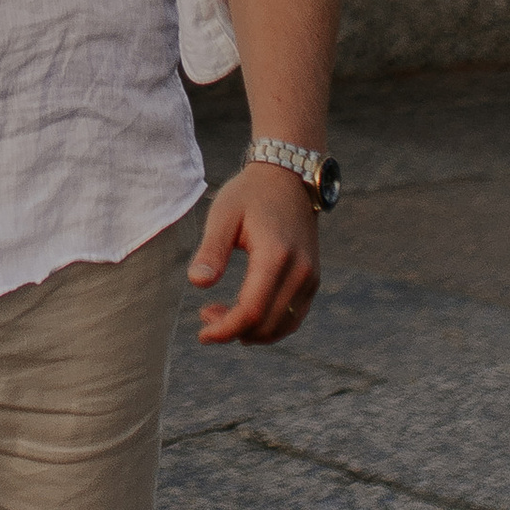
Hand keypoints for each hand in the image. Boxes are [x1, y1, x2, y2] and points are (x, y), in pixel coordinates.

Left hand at [186, 165, 321, 344]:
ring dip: (251, 332)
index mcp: (276, 255)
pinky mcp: (312, 280)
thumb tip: (197, 284)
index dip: (225, 329)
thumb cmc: (250, 193)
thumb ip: (212, 250)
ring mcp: (310, 277)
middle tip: (206, 314)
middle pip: (267, 324)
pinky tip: (245, 314)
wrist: (289, 176)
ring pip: (282, 327)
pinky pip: (294, 317)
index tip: (202, 334)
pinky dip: (269, 326)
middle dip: (233, 330)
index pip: (252, 311)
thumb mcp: (224, 214)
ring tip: (222, 314)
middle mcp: (300, 271)